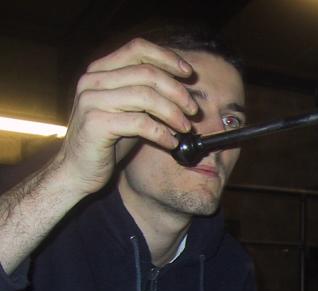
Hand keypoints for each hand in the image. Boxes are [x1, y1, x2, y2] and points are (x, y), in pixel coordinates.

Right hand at [53, 37, 199, 195]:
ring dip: (173, 113)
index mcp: (101, 70)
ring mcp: (91, 100)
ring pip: (145, 96)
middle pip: (147, 73)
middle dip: (177, 91)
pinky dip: (162, 133)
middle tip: (194, 110)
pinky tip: (171, 142)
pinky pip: (140, 123)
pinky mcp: (95, 123)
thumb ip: (149, 96)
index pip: (138, 48)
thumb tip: (185, 90)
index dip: (167, 58)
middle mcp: (93, 80)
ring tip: (185, 128)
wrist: (78, 169)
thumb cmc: (109, 140)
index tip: (189, 74)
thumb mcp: (130, 111)